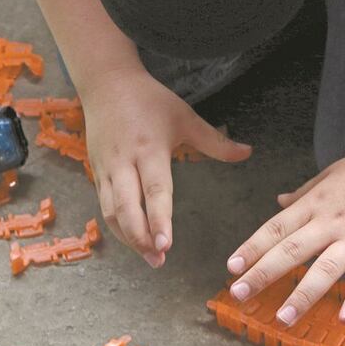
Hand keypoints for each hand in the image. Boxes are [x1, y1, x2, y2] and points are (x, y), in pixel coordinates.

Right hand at [82, 67, 251, 267]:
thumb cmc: (150, 101)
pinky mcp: (96, 173)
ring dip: (128, 238)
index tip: (166, 245)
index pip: (154, 191)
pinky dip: (118, 226)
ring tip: (150, 258)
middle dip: (141, 238)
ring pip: (111, 212)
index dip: (158, 220)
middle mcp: (124, 163)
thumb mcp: (186, 117)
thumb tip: (248, 153)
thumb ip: (216, 141)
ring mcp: (106, 169)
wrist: (107, 84)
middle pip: (126, 209)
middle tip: (158, 261)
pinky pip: (104, 206)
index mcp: (149, 149)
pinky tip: (134, 241)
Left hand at [226, 142, 344, 325]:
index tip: (231, 268)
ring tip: (282, 318)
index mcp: (315, 203)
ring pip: (324, 269)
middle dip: (262, 274)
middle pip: (291, 251)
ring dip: (302, 295)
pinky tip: (344, 319)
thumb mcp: (329, 175)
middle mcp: (331, 222)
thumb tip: (278, 202)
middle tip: (238, 294)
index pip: (276, 228)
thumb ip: (302, 194)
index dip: (252, 248)